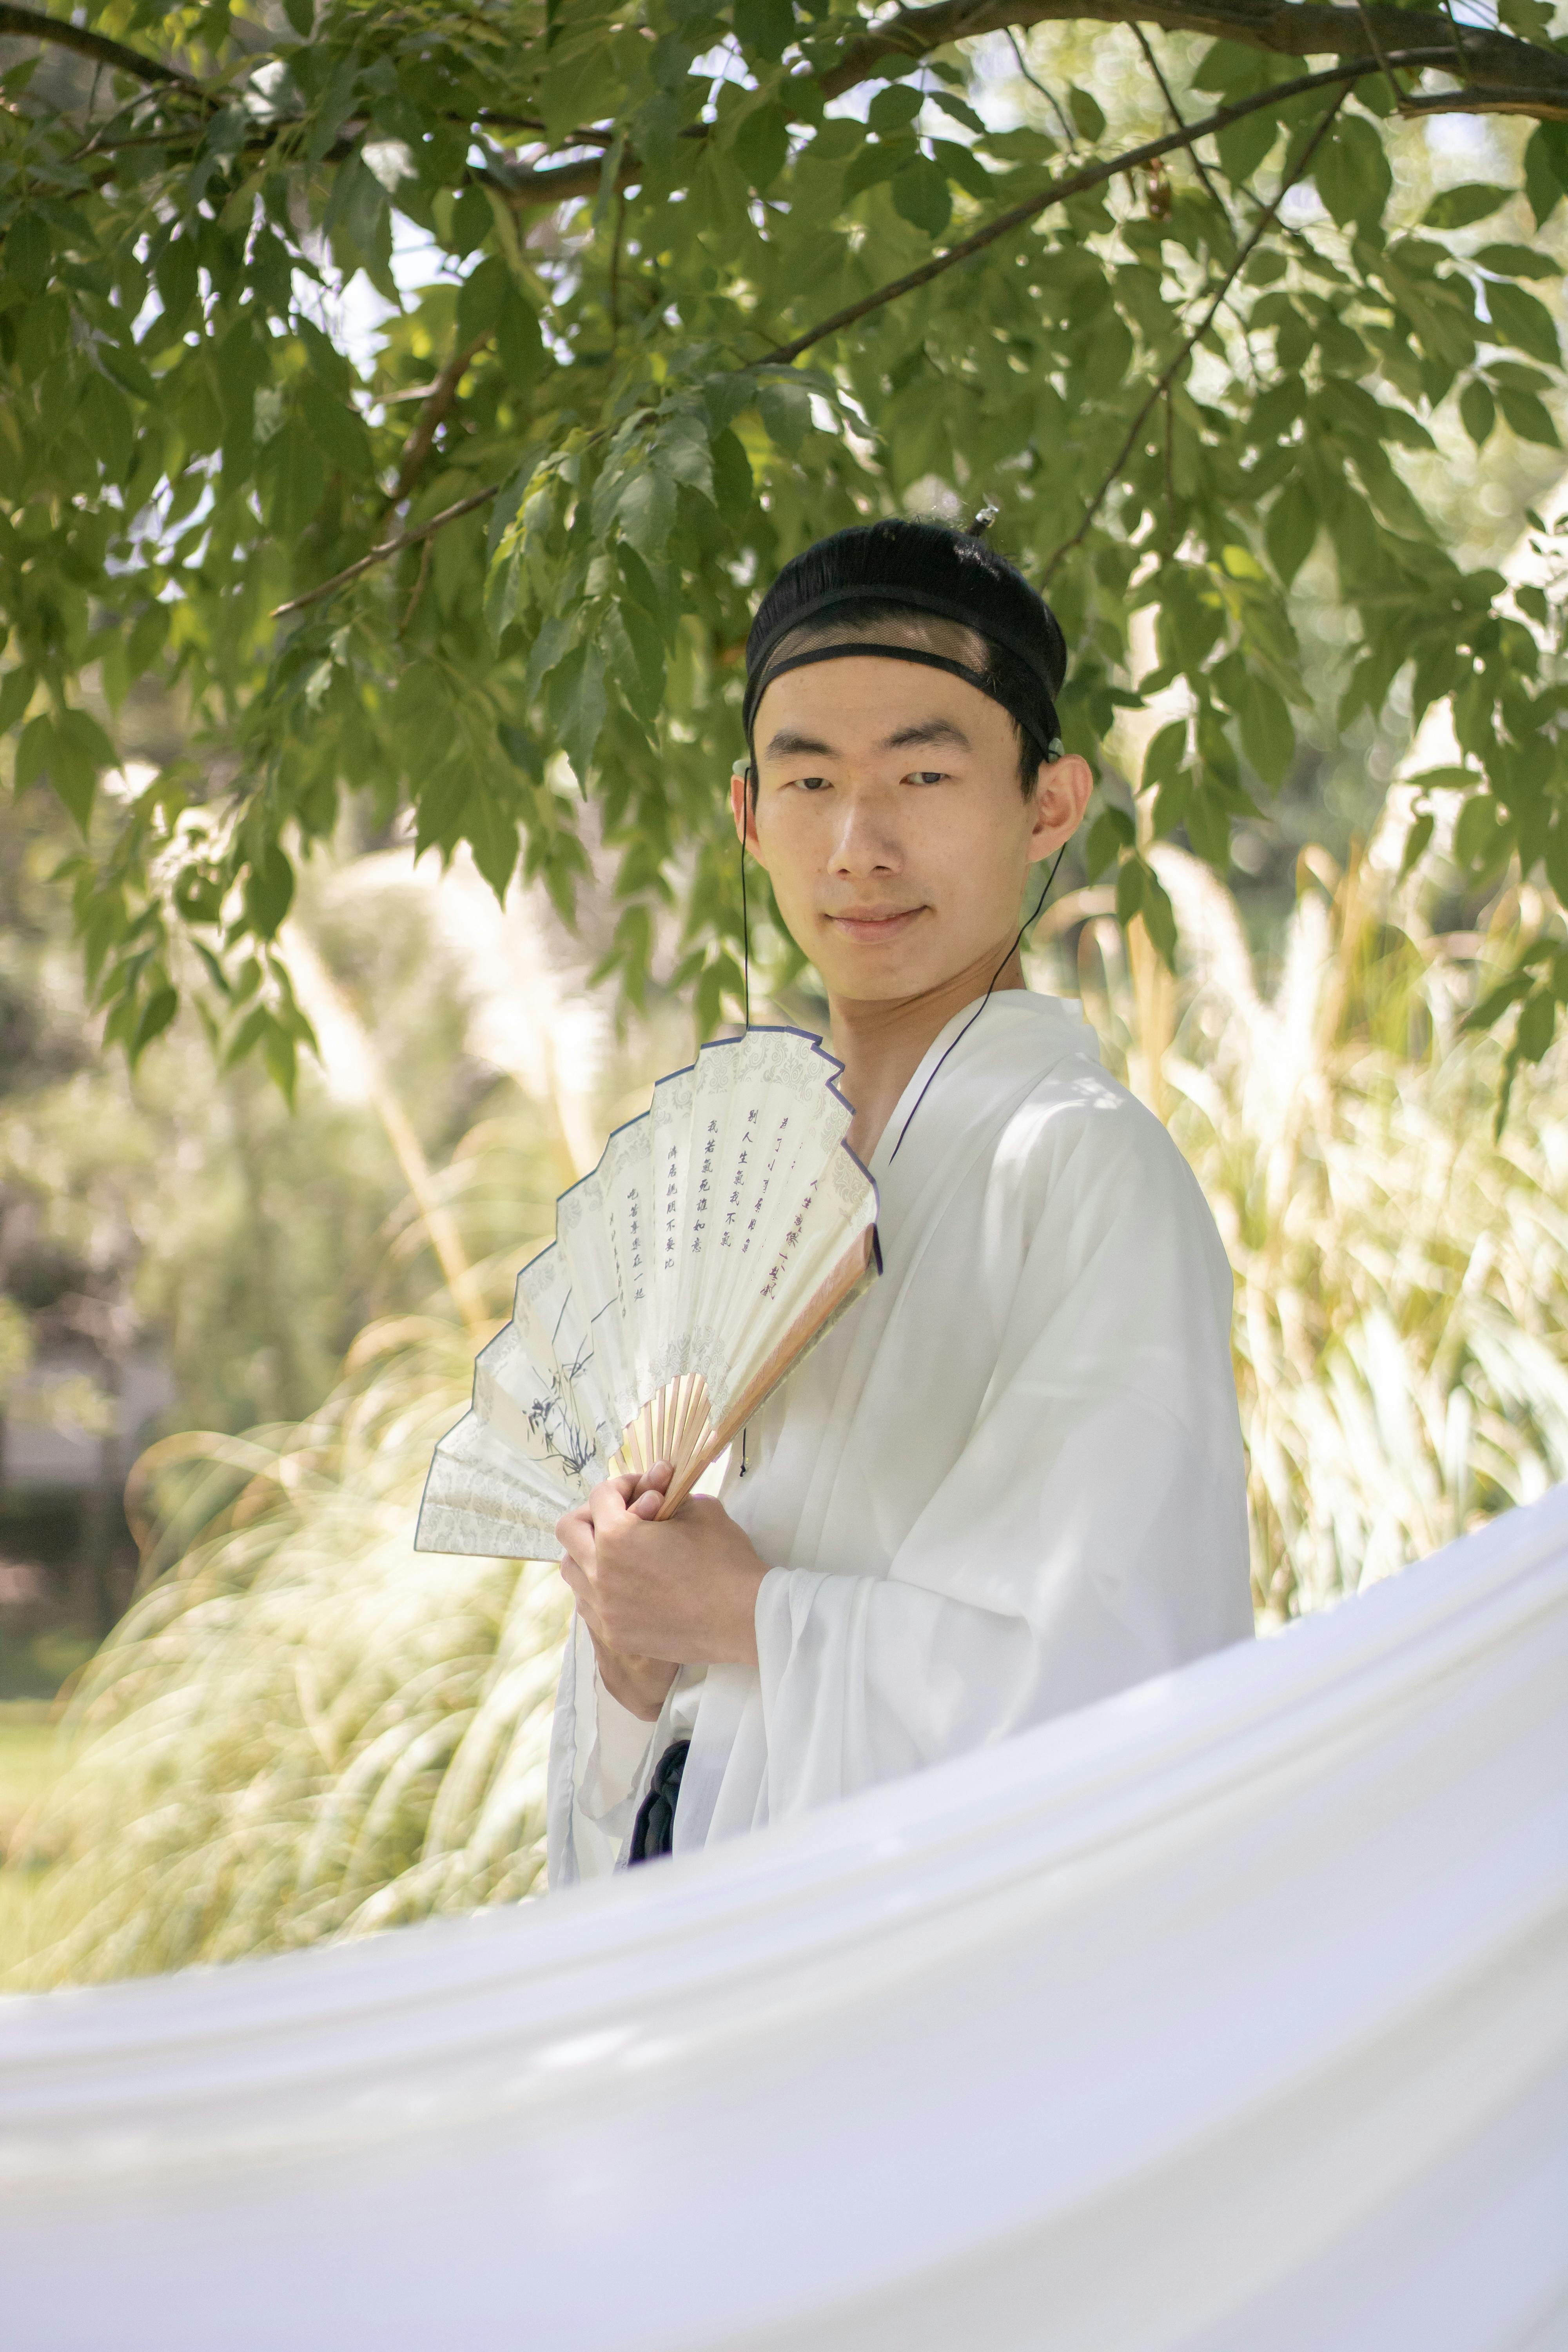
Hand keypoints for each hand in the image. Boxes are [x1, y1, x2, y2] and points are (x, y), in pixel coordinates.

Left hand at [556, 1464, 768, 1719]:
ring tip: (620, 1551)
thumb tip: (656, 1484)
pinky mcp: (614, 1634)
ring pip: (571, 1570)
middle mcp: (599, 1573)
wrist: (742, 1618)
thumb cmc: (725, 1559)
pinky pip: (587, 1604)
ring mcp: (603, 1608)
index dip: (624, 1484)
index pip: (601, 1496)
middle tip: (622, 1515)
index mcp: (617, 1536)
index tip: (645, 1489)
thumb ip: (668, 1495)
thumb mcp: (699, 1510)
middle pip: (569, 1530)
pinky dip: (598, 1587)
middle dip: (593, 1514)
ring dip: (589, 1553)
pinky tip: (626, 1583)